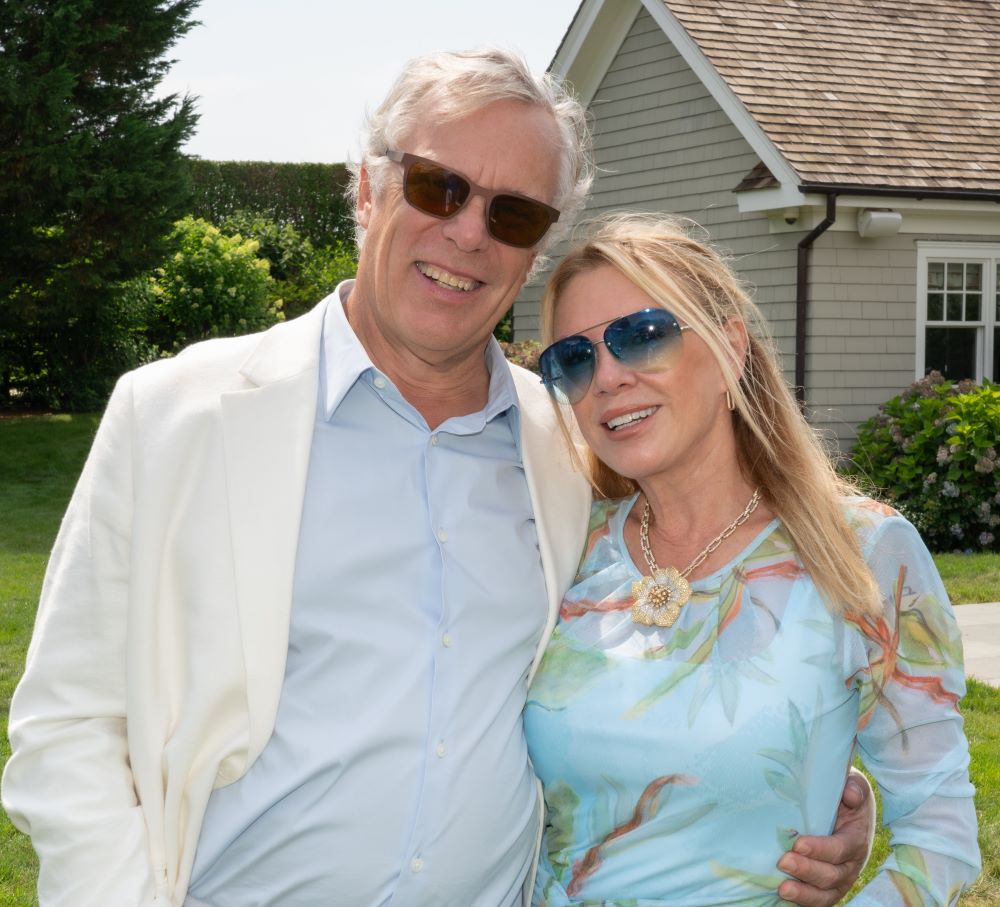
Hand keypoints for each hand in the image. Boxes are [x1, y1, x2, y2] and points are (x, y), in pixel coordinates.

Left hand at [776, 771, 874, 906]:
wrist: (846, 807)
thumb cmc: (843, 793)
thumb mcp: (853, 783)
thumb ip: (853, 787)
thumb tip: (850, 795)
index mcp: (856, 838)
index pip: (841, 849)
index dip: (821, 849)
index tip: (798, 844)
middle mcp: (851, 863)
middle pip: (833, 875)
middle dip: (808, 870)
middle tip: (783, 861)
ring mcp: (840, 878)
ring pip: (826, 893)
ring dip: (804, 892)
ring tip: (782, 888)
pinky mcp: (828, 886)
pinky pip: (819, 900)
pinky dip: (804, 901)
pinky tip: (784, 898)